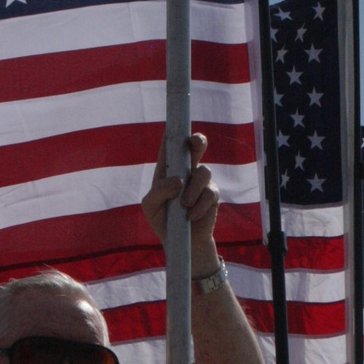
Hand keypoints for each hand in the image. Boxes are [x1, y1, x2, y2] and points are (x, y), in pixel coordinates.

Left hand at [142, 130, 220, 274]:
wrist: (182, 244)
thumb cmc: (163, 220)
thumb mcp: (150, 207)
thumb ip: (158, 191)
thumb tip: (177, 180)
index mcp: (168, 167)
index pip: (171, 144)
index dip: (174, 130)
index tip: (175, 119)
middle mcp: (187, 169)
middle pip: (196, 145)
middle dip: (197, 140)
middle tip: (195, 142)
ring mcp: (201, 182)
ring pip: (204, 171)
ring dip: (193, 189)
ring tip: (184, 206)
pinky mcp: (213, 196)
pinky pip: (210, 193)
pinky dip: (199, 206)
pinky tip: (191, 216)